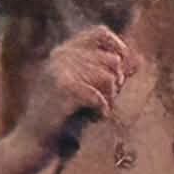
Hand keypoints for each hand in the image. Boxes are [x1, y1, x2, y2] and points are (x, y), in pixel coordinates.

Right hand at [5, 26, 135, 167]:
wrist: (34, 141)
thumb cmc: (64, 117)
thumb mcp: (91, 91)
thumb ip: (112, 74)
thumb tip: (139, 59)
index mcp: (65, 51)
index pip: (100, 32)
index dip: (118, 48)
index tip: (121, 73)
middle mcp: (61, 55)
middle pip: (111, 60)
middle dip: (115, 85)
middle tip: (102, 101)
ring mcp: (59, 70)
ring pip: (108, 78)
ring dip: (109, 100)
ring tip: (96, 111)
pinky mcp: (62, 89)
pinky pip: (99, 96)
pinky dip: (101, 111)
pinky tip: (93, 119)